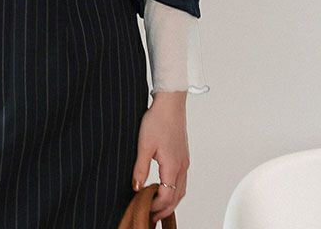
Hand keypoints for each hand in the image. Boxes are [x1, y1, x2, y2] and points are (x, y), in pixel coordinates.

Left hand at [131, 92, 189, 224]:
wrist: (170, 103)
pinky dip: (175, 191)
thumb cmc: (158, 120)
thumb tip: (136, 187)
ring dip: (171, 202)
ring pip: (181, 190)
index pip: (166, 197)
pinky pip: (182, 180)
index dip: (155, 207)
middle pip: (176, 197)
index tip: (143, 210)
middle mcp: (182, 166)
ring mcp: (184, 161)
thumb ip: (140, 168)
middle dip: (164, 209)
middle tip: (151, 217)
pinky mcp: (183, 156)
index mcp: (173, 166)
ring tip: (158, 207)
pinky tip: (165, 188)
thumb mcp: (144, 145)